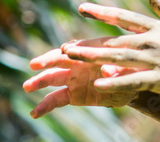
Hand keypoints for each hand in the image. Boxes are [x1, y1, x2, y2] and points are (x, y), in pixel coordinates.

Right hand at [24, 48, 142, 117]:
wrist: (131, 86)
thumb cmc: (133, 71)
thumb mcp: (129, 69)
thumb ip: (118, 69)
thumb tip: (108, 69)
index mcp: (92, 50)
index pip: (80, 47)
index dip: (73, 48)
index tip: (66, 49)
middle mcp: (79, 62)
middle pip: (61, 59)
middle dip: (48, 60)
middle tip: (34, 64)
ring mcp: (74, 78)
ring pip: (53, 77)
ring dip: (39, 81)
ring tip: (27, 86)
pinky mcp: (72, 94)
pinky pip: (56, 99)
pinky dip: (44, 105)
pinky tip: (34, 113)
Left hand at [59, 2, 159, 99]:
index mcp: (156, 28)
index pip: (124, 17)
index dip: (102, 13)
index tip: (82, 8)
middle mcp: (153, 40)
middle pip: (115, 41)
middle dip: (89, 44)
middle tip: (64, 47)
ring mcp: (157, 59)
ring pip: (119, 58)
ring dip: (93, 58)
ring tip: (72, 59)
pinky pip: (134, 80)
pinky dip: (116, 82)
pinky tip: (98, 84)